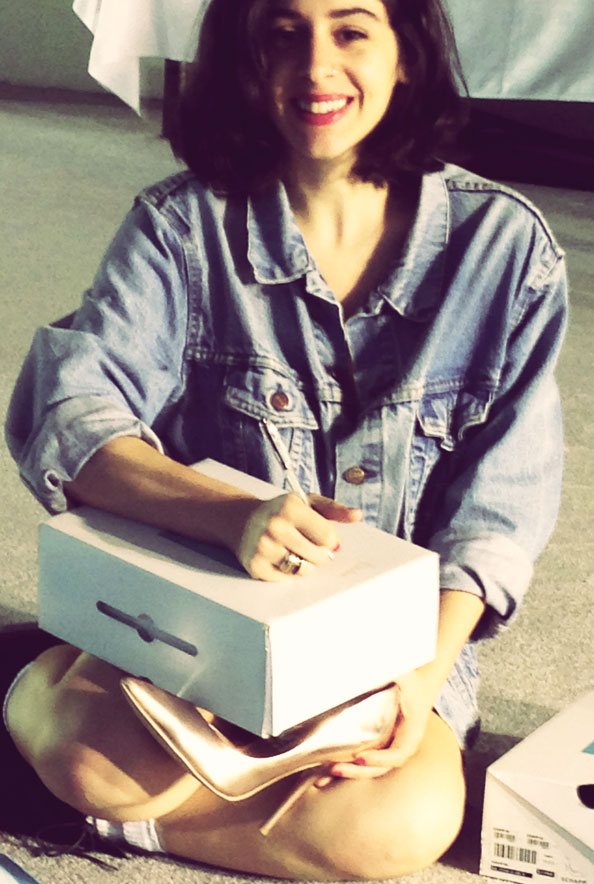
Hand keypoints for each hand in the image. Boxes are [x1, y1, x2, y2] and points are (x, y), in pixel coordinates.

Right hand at [235, 493, 360, 580]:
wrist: (242, 519)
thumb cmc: (281, 511)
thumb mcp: (307, 502)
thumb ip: (334, 509)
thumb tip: (358, 515)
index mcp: (290, 507)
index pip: (327, 537)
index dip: (330, 541)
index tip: (323, 537)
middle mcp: (275, 526)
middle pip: (317, 557)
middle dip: (320, 554)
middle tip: (310, 546)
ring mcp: (263, 548)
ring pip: (303, 570)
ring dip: (305, 564)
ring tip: (296, 551)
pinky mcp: (255, 566)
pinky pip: (286, 579)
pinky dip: (288, 572)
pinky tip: (280, 558)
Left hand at [316, 668, 436, 785]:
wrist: (420, 681)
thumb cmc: (412, 679)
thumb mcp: (404, 675)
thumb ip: (387, 674)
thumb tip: (363, 674)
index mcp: (412, 731)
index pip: (398, 753)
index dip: (380, 758)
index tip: (361, 756)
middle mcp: (401, 743)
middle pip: (380, 766)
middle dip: (357, 771)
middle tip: (334, 768)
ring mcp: (389, 745)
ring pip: (369, 767)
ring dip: (348, 772)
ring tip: (323, 777)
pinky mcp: (378, 743)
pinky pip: (363, 759)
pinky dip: (346, 766)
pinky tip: (324, 774)